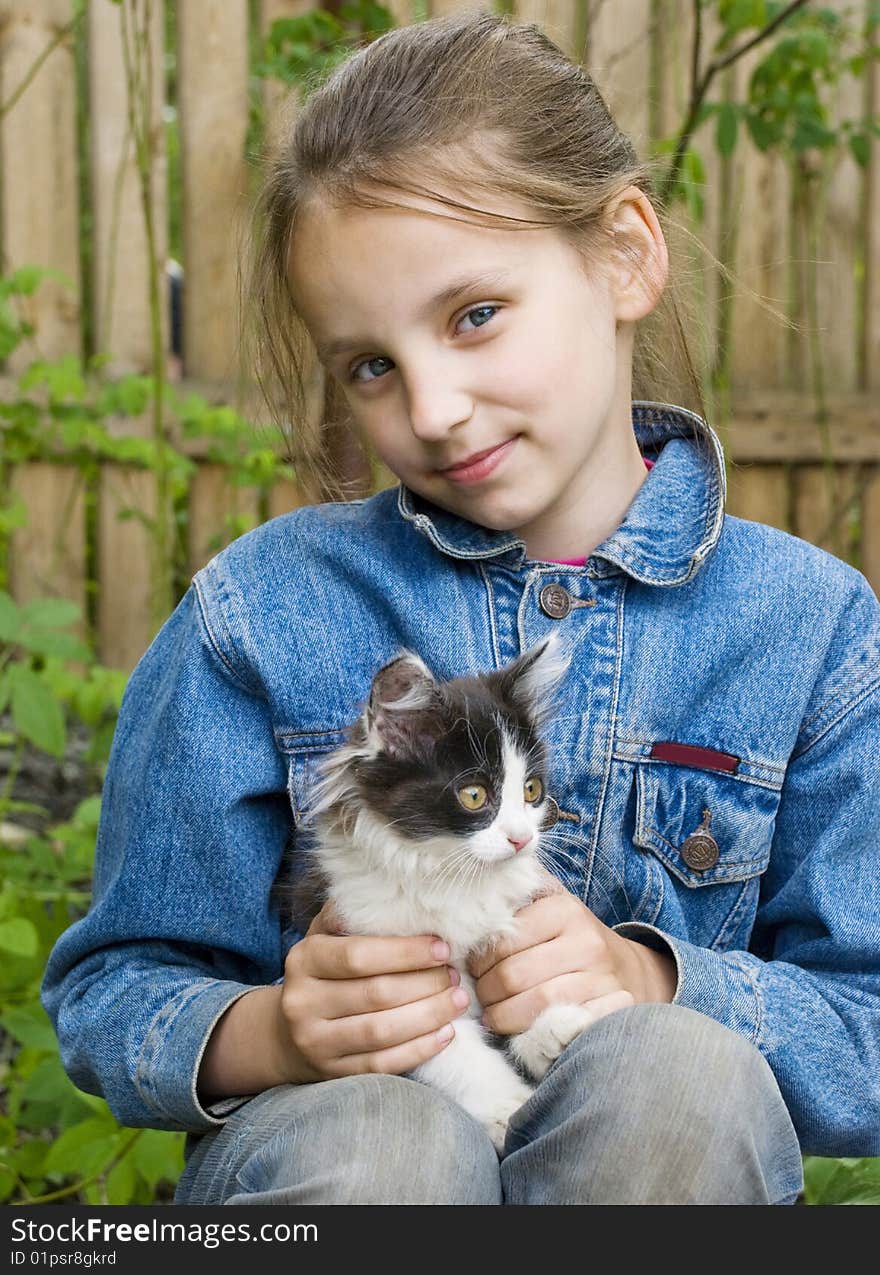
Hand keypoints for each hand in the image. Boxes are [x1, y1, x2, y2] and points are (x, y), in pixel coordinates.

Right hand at [274, 902, 470, 1081]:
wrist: (285, 1034)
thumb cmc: (321, 974)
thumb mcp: (324, 938)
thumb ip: (350, 917)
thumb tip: (388, 894)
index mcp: (303, 960)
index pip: (358, 955)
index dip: (405, 952)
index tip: (442, 948)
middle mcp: (303, 1002)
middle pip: (376, 994)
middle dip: (425, 983)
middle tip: (454, 974)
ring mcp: (316, 1042)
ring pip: (382, 1032)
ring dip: (429, 1015)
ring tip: (458, 1000)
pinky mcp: (333, 1073)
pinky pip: (383, 1063)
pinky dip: (419, 1048)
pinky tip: (445, 1033)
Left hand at [467, 891, 675, 1034]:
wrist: (629, 973)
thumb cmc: (573, 940)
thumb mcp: (550, 907)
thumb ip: (515, 898)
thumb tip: (470, 901)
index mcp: (565, 910)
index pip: (503, 941)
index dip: (480, 960)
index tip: (474, 968)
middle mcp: (586, 942)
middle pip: (513, 975)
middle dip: (486, 990)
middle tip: (480, 994)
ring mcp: (601, 979)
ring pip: (533, 1004)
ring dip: (501, 1015)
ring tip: (492, 1014)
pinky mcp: (609, 1011)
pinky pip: (557, 1026)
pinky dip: (529, 1032)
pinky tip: (515, 1029)